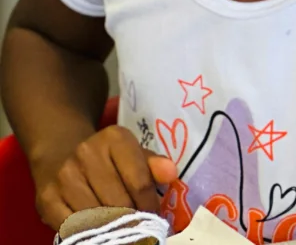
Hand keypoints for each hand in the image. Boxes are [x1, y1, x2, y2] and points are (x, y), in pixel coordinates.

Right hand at [31, 126, 177, 230]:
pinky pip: (72, 227)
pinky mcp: (47, 199)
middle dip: (132, 220)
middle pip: (119, 203)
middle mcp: (86, 154)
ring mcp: (64, 177)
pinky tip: (99, 233)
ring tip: (121, 231)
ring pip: (96, 217)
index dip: (150, 206)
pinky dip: (88, 234)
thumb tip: (171, 174)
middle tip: (139, 229)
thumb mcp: (133, 153)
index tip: (154, 218)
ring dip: (112, 229)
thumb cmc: (106, 158)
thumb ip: (153, 164)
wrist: (60, 153)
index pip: (140, 182)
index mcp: (114, 139)